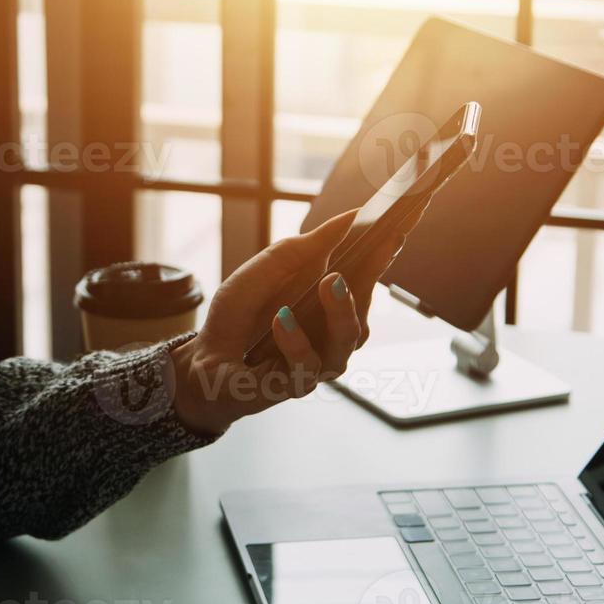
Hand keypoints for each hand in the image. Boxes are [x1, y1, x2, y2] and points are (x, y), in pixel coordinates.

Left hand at [169, 210, 404, 435]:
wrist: (203, 360)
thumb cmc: (239, 315)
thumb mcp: (266, 270)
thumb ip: (305, 248)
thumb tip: (350, 218)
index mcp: (329, 301)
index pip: (365, 274)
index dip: (386, 250)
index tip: (400, 223)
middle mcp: (333, 332)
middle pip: (365, 305)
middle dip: (374, 274)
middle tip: (380, 244)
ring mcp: (320, 361)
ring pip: (347, 339)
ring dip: (341, 309)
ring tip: (330, 281)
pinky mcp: (296, 385)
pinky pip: (307, 365)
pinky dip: (295, 340)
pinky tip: (281, 320)